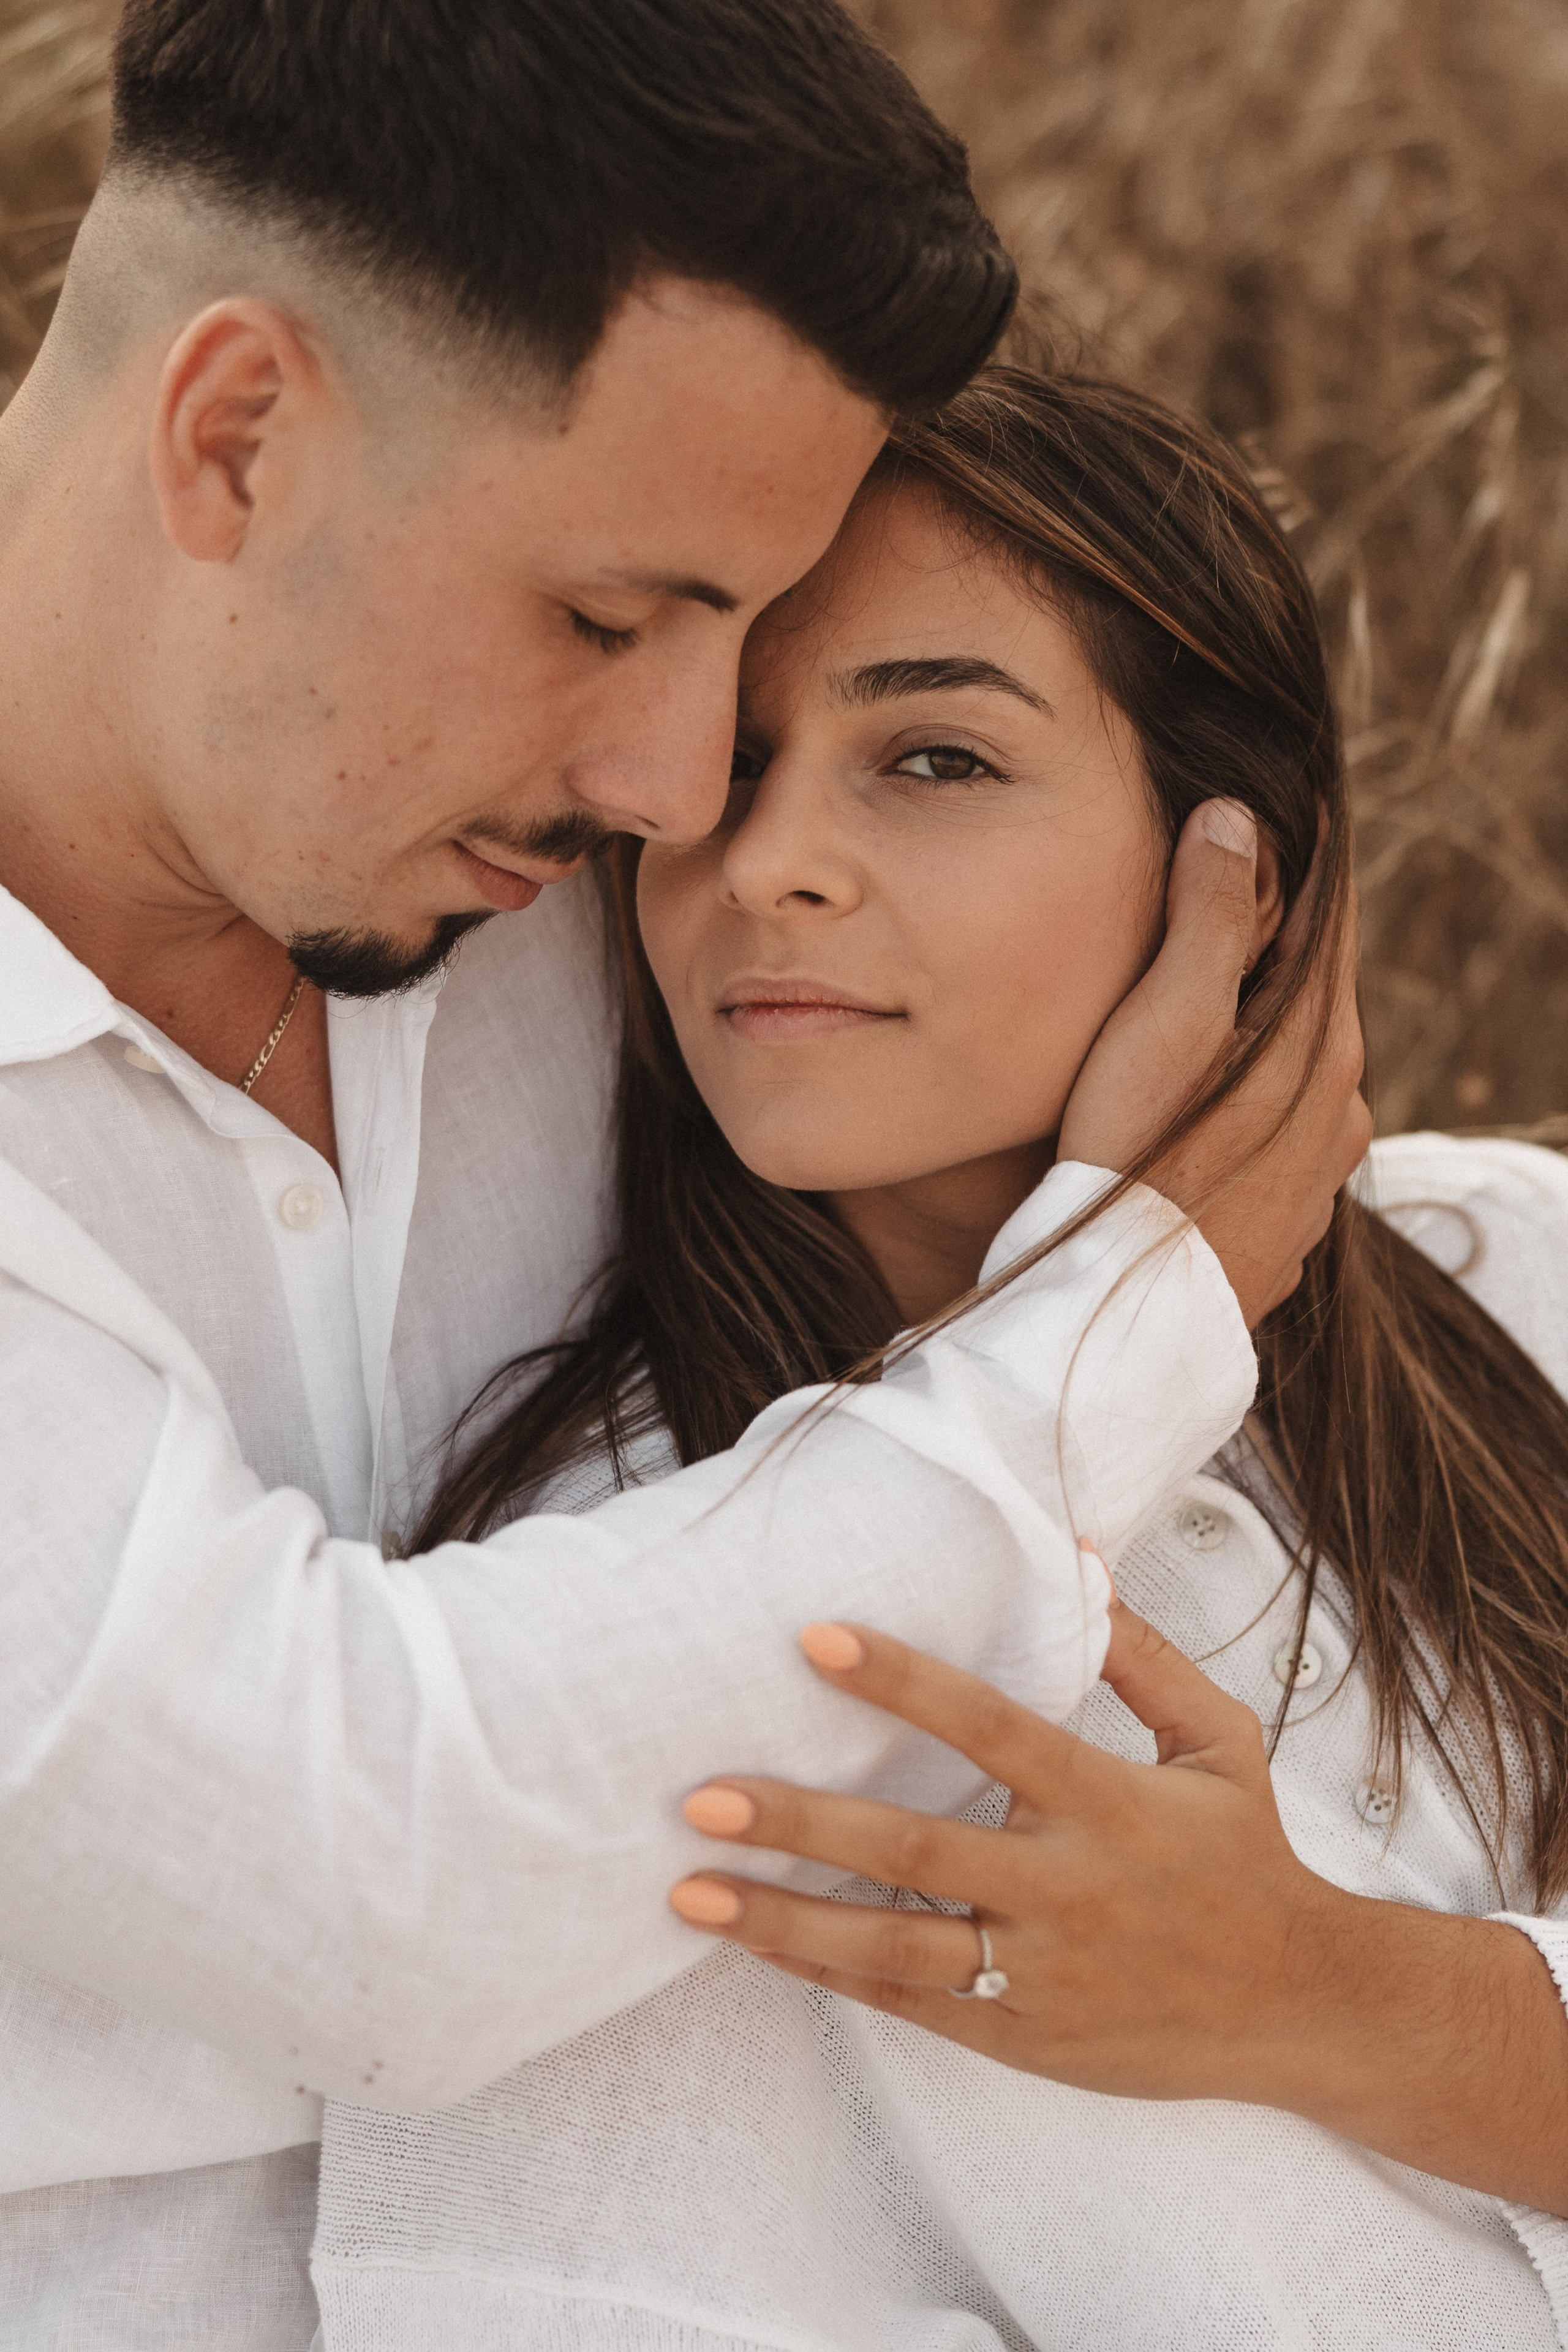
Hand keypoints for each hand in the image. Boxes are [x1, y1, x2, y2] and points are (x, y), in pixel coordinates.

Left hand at [670, 1607, 1567, 2211]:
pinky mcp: (1022, 2037)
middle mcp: (1064, 1890)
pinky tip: (759, 1945)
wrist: (1303, 2009)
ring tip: (689, 1891)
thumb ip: (1142, 1657)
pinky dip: (832, 1973)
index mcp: (1107, 1803)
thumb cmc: (1248, 1858)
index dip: (902, 1681)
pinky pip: (911, 2004)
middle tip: (700, 1793)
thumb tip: (1080, 1557)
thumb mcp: (1217, 1743)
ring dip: (784, 1919)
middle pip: (914, 1851)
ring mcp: (1037, 1973)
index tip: (814, 1638)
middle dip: (801, 1822)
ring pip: (892, 1946)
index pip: (989, 1728)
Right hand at [1058, 799, 1371, 1326]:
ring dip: (1250, 1037)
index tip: (1280, 807)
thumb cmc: (1133, 1160)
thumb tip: (1237, 818)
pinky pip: (1271, 1142)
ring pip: (1291, 1075)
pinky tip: (1187, 1118)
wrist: (1121, 1320)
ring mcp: (1317, 1178)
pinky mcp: (1283, 1230)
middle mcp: (1342, 1109)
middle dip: (1266, 951)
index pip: (1327, 918)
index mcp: (1324, 1044)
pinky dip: (1239, 1110)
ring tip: (1188, 1016)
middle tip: (1214, 904)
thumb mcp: (1164, 1020)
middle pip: (1309, 997)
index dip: (1300, 858)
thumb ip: (1208, 915)